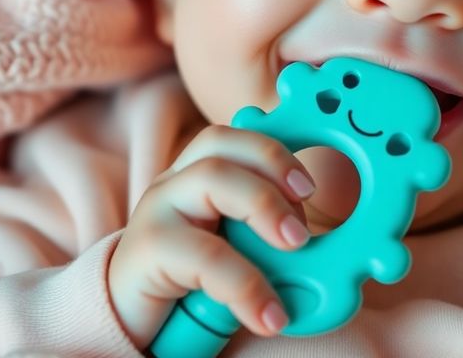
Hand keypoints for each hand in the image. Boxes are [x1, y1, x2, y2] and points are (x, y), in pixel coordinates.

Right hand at [107, 125, 315, 348]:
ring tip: (298, 248)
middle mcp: (175, 183)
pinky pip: (203, 254)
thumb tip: (331, 255)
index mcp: (199, 175)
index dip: (275, 147)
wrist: (131, 325)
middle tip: (308, 211)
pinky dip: (245, 284)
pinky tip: (268, 315)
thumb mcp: (239, 254)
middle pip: (220, 143)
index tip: (311, 182)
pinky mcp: (146, 250)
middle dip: (274, 164)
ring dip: (265, 207)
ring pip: (211, 180)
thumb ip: (271, 241)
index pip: (235, 137)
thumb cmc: (193, 285)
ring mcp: (157, 211)